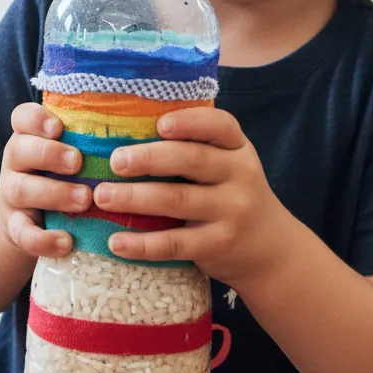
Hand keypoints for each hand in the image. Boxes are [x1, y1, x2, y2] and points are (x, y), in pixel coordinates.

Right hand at [0, 103, 89, 256]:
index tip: (58, 127)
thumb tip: (148, 122)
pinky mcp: (14, 227)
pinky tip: (66, 242)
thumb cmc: (64, 173)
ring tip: (84, 199)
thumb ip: (93, 137)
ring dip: (54, 193)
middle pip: (20, 149)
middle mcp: (16, 161)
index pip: (22, 117)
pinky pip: (22, 233)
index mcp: (29, 136)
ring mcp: (12, 194)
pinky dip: (43, 239)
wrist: (32, 217)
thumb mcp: (71, 150)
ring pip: (22, 189)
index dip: (37, 120)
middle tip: (78, 162)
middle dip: (50, 154)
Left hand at [95, 108, 290, 287]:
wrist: (269, 249)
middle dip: (149, 159)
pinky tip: (116, 241)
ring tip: (102, 196)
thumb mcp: (226, 162)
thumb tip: (125, 128)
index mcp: (238, 148)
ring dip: (134, 198)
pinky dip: (142, 244)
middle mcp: (240, 176)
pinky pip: (175, 243)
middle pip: (192, 160)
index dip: (189, 122)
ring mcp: (231, 213)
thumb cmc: (230, 192)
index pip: (220, 126)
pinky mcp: (218, 246)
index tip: (159, 124)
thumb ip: (193, 145)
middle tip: (115, 161)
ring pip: (177, 201)